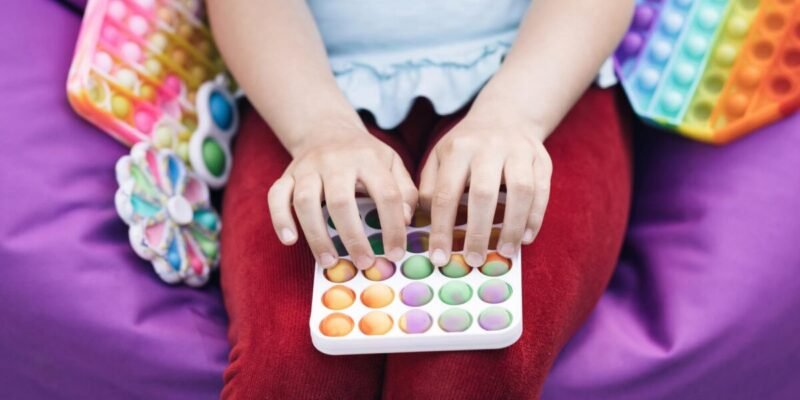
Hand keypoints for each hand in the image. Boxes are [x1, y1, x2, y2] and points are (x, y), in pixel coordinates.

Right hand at [267, 120, 417, 269]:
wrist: (328, 129)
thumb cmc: (365, 155)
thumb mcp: (392, 163)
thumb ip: (404, 191)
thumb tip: (407, 221)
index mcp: (368, 158)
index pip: (385, 194)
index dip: (393, 227)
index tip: (395, 253)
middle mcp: (335, 161)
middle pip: (341, 201)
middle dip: (353, 237)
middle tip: (364, 264)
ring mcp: (307, 167)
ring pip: (306, 201)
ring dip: (317, 235)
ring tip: (330, 261)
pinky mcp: (287, 175)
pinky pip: (276, 197)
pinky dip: (280, 219)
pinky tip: (290, 240)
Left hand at [419, 113, 551, 266]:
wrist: (506, 115)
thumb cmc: (466, 146)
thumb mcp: (440, 157)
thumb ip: (429, 187)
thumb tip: (418, 223)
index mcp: (458, 149)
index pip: (446, 194)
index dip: (441, 230)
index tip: (439, 258)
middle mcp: (489, 147)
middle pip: (483, 194)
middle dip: (478, 232)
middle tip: (474, 260)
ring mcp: (519, 151)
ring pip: (520, 192)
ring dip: (512, 227)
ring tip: (505, 252)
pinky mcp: (541, 159)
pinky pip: (542, 191)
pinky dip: (535, 217)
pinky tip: (525, 238)